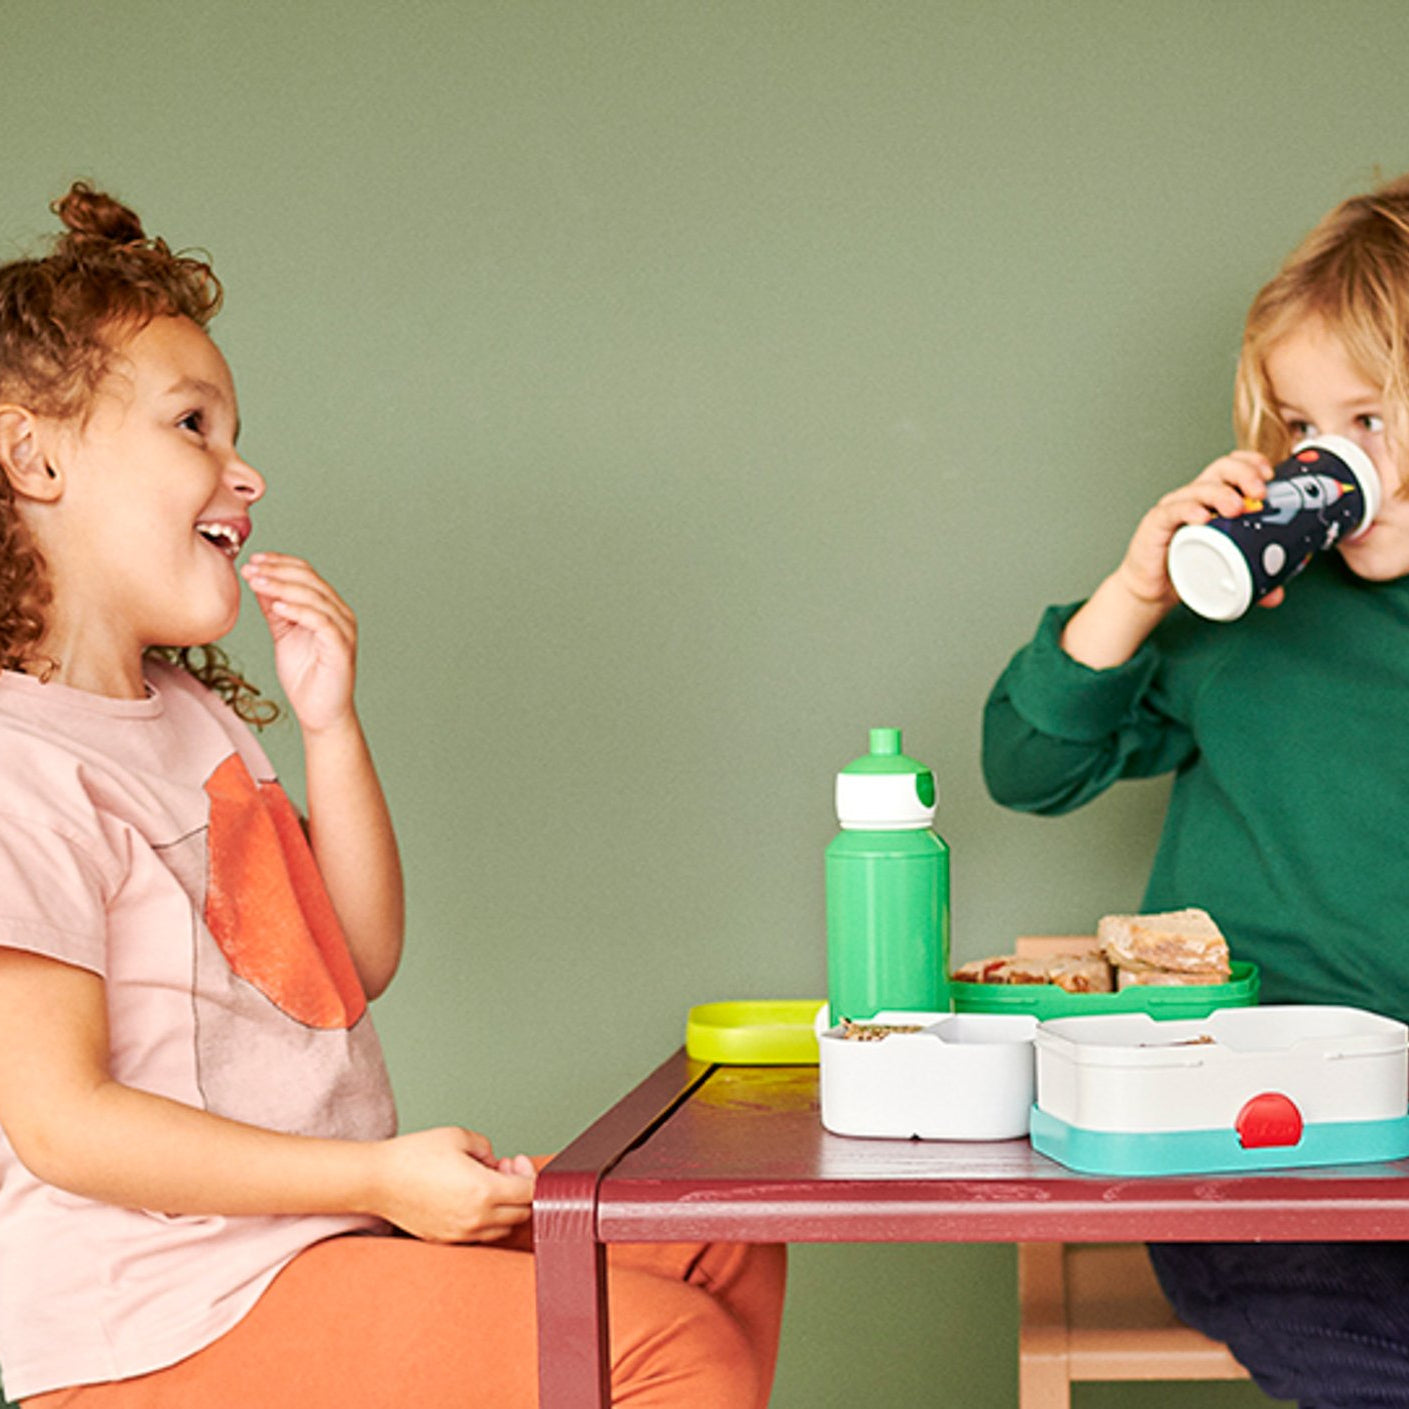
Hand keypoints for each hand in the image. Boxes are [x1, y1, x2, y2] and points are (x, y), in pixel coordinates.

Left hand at [241, 553, 358, 731]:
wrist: (320, 712)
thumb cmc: (304, 676)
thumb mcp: (282, 633)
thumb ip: (274, 607)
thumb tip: (258, 579)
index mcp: (327, 607)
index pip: (306, 573)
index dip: (280, 563)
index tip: (252, 560)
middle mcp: (340, 613)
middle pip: (310, 580)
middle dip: (277, 571)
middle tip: (250, 568)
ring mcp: (343, 629)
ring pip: (314, 597)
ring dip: (282, 586)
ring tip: (256, 582)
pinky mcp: (341, 647)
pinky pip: (321, 621)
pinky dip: (299, 610)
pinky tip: (277, 606)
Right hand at [370, 1127, 536, 1243]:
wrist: (377, 1180)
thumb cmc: (414, 1156)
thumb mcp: (459, 1136)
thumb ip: (487, 1147)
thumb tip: (496, 1162)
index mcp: (484, 1191)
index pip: (531, 1192)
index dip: (531, 1174)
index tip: (517, 1161)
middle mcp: (476, 1218)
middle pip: (522, 1213)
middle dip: (521, 1189)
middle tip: (505, 1168)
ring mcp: (461, 1233)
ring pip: (503, 1228)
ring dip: (506, 1206)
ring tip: (487, 1182)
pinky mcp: (447, 1240)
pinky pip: (481, 1235)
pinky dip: (487, 1218)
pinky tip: (472, 1196)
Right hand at [1061, 450, 1280, 669]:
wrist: (1151, 590)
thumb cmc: (1185, 568)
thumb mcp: (1225, 571)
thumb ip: (1252, 580)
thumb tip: (1277, 595)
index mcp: (1213, 500)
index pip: (1233, 467)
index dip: (1252, 463)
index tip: (1270, 475)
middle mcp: (1194, 498)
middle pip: (1220, 470)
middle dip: (1243, 475)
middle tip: (1260, 493)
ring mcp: (1174, 509)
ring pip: (1198, 489)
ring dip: (1220, 494)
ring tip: (1236, 508)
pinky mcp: (1156, 525)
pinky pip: (1171, 512)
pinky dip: (1187, 511)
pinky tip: (1201, 517)